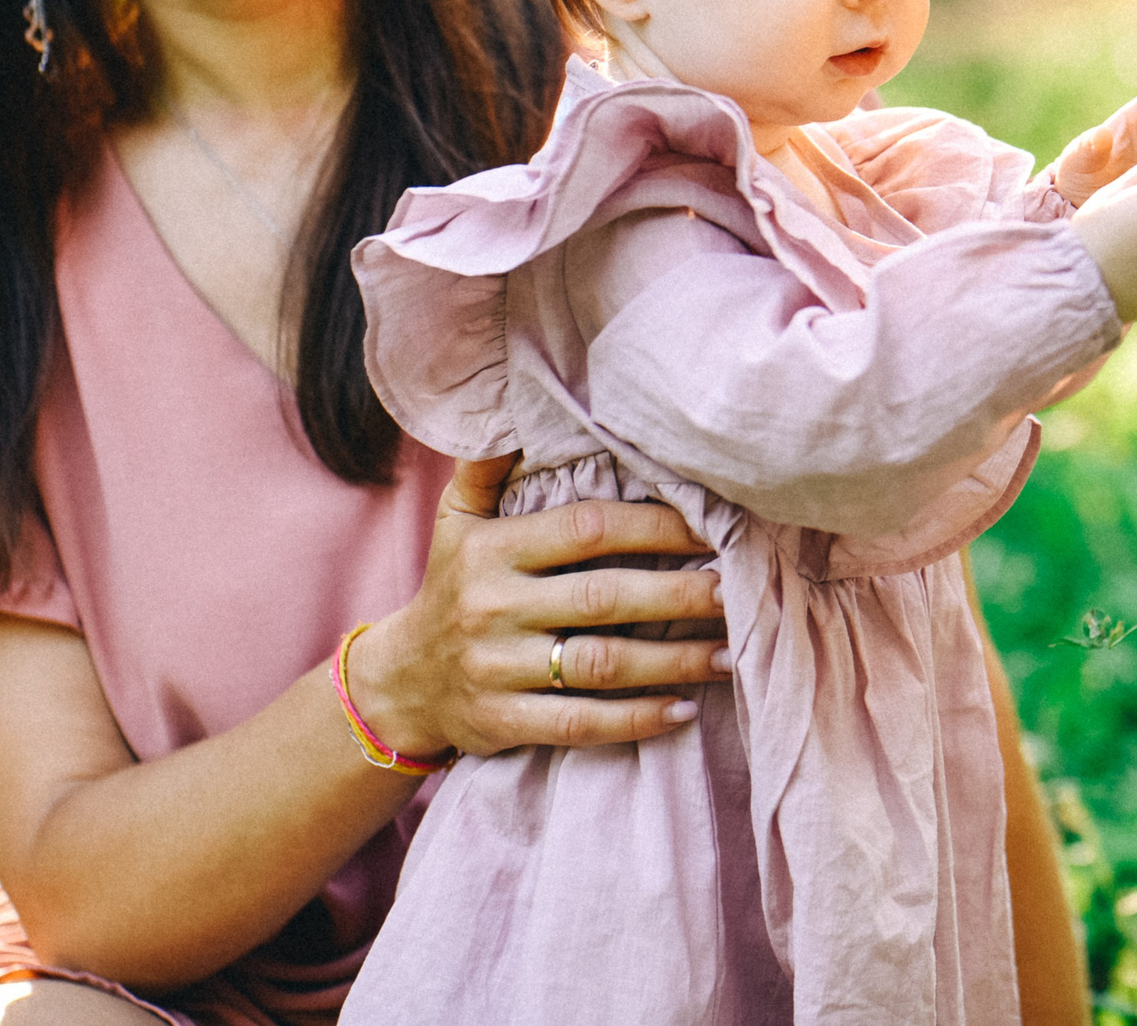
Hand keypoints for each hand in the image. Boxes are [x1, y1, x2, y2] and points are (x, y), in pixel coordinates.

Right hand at [352, 459, 730, 756]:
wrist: (399, 682)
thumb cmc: (451, 585)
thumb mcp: (457, 520)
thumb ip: (490, 467)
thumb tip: (521, 411)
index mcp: (492, 550)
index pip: (586, 528)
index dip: (653, 525)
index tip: (710, 527)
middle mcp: (494, 607)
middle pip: (603, 597)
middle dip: (679, 594)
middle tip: (738, 590)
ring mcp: (498, 669)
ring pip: (601, 665)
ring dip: (674, 661)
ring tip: (730, 652)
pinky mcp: (504, 723)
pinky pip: (581, 724)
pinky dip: (636, 720)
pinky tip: (684, 709)